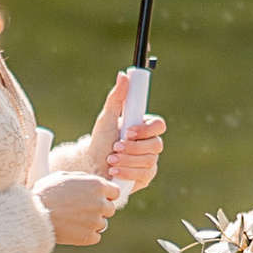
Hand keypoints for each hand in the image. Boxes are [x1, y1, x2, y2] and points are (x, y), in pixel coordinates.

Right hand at [40, 171, 123, 245]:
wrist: (33, 214)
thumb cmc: (46, 192)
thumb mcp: (63, 176)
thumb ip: (83, 178)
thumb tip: (92, 182)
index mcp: (97, 185)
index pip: (115, 192)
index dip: (106, 195)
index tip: (95, 198)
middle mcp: (101, 203)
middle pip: (110, 209)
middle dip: (98, 209)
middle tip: (80, 210)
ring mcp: (96, 221)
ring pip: (102, 223)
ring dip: (91, 223)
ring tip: (72, 220)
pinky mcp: (89, 237)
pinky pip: (95, 237)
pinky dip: (86, 235)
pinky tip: (73, 229)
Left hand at [82, 76, 165, 192]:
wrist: (93, 165)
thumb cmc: (101, 140)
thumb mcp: (106, 118)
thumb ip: (116, 98)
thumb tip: (123, 76)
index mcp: (144, 128)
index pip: (158, 125)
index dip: (146, 129)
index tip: (129, 131)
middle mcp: (150, 144)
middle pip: (156, 145)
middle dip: (134, 147)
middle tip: (116, 147)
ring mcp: (150, 161)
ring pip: (149, 160)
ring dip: (128, 160)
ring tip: (111, 159)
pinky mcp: (145, 177)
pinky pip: (144, 174)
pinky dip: (128, 172)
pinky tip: (116, 171)